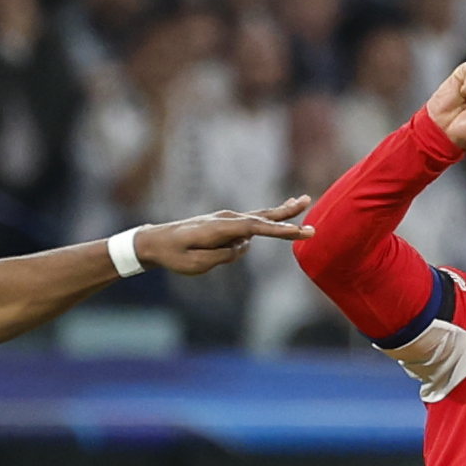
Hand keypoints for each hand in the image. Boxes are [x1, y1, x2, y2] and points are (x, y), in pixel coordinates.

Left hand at [139, 196, 316, 276]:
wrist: (155, 241)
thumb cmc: (173, 256)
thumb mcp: (196, 264)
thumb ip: (224, 256)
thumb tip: (245, 247)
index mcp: (218, 228)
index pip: (255, 228)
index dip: (279, 231)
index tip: (300, 233)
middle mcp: (225, 218)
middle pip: (262, 216)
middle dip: (287, 215)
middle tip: (310, 211)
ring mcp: (227, 218)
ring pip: (261, 215)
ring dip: (283, 211)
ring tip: (304, 201)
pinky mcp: (227, 223)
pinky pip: (253, 219)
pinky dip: (271, 215)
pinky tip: (285, 208)